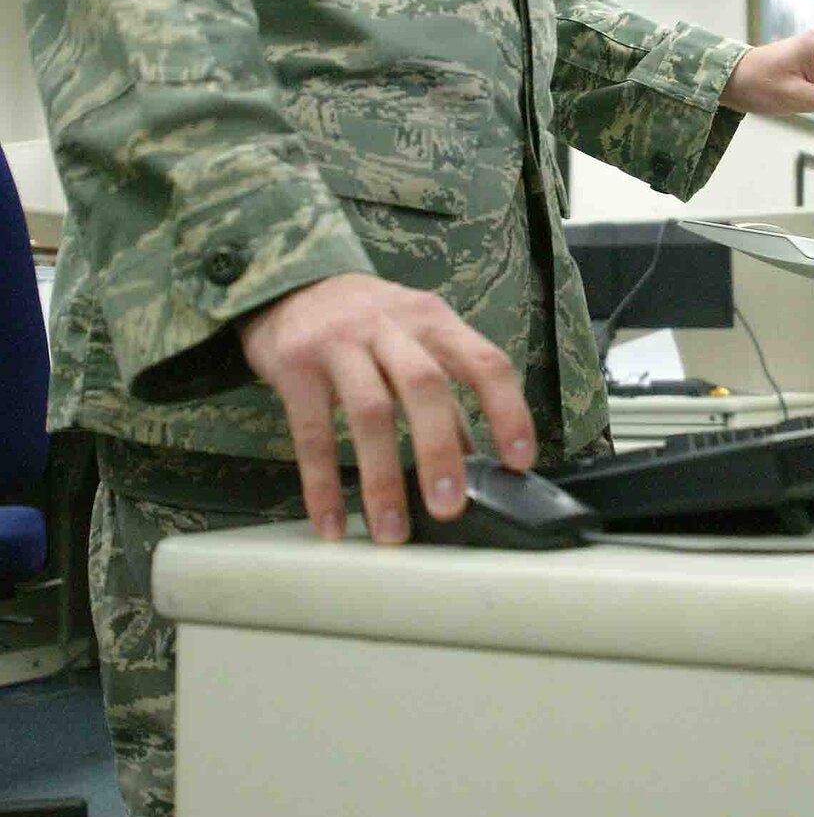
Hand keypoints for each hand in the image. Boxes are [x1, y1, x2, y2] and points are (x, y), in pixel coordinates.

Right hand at [239, 273, 535, 545]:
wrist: (290, 284)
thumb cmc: (367, 323)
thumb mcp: (414, 342)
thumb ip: (446, 397)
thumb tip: (478, 460)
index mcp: (433, 320)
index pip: (484, 361)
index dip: (508, 412)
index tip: (519, 462)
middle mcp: (391, 325)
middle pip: (425, 386)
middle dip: (439, 451)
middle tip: (449, 509)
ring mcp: (340, 342)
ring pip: (370, 411)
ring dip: (383, 478)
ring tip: (392, 532)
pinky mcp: (294, 364)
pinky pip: (311, 432)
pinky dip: (323, 483)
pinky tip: (332, 522)